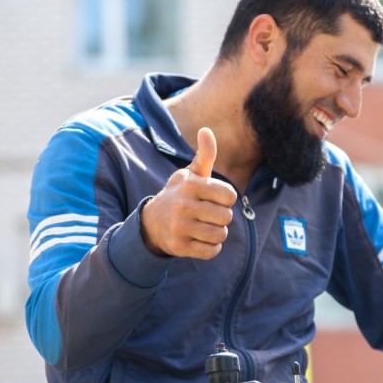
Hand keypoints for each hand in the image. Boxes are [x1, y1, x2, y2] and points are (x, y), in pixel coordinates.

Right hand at [140, 127, 236, 259]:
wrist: (152, 222)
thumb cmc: (180, 195)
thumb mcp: (190, 174)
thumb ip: (205, 155)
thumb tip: (206, 130)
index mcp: (190, 185)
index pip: (230, 196)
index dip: (227, 199)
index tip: (215, 198)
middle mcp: (183, 205)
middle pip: (227, 217)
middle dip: (222, 217)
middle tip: (208, 214)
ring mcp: (180, 227)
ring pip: (220, 235)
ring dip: (217, 233)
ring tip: (205, 227)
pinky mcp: (179, 247)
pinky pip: (211, 252)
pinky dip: (211, 248)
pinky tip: (201, 240)